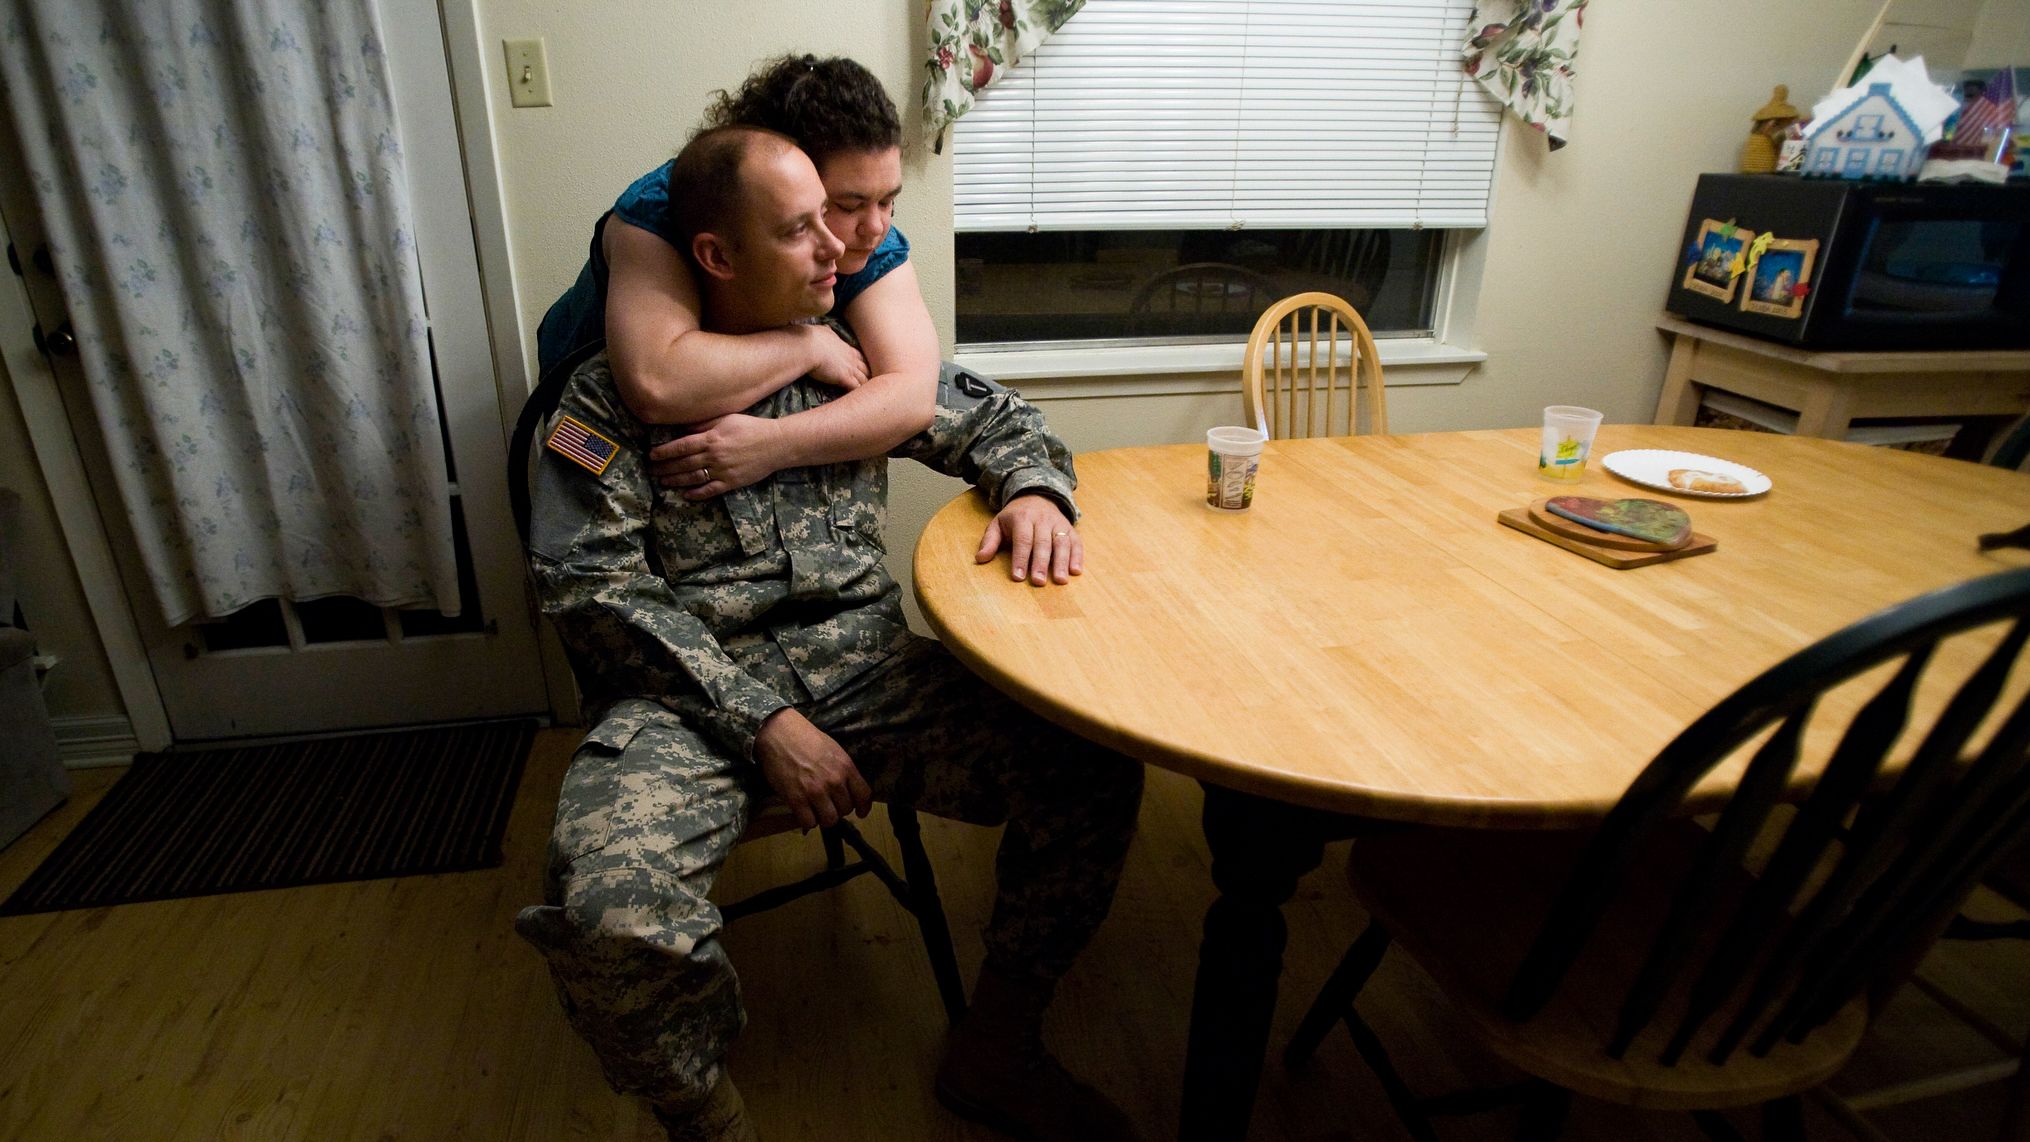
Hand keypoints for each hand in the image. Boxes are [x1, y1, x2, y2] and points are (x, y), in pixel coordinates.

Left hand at [650, 414, 786, 498]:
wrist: (775, 444)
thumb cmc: (751, 427)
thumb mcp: (726, 419)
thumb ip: (703, 423)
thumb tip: (683, 427)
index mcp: (711, 438)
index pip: (681, 446)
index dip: (664, 452)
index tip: (652, 455)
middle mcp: (714, 456)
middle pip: (683, 463)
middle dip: (665, 467)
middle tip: (651, 471)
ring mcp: (722, 471)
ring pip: (693, 478)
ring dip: (675, 481)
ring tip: (663, 482)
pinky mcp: (731, 482)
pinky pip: (710, 490)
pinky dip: (697, 493)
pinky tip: (686, 494)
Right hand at [754, 708, 871, 830]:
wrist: (779, 733)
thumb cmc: (806, 738)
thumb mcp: (833, 750)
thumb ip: (843, 770)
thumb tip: (846, 789)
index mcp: (846, 767)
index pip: (864, 795)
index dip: (863, 807)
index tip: (860, 812)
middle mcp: (834, 781)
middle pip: (846, 810)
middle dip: (838, 809)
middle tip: (828, 804)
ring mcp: (815, 791)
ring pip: (829, 820)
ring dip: (823, 818)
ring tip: (816, 811)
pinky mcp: (797, 799)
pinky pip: (809, 822)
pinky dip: (807, 821)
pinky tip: (803, 812)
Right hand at [801, 323, 869, 389]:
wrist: (809, 346)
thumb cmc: (813, 338)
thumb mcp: (822, 331)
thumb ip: (827, 331)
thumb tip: (827, 328)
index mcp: (846, 348)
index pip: (860, 357)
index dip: (864, 364)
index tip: (866, 369)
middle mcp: (851, 359)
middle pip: (866, 369)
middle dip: (869, 376)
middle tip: (874, 384)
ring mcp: (849, 369)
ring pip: (864, 379)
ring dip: (866, 386)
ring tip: (871, 395)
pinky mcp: (844, 378)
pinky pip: (856, 388)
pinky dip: (859, 393)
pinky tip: (861, 400)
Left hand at [976, 494, 1082, 586]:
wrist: (1036, 496)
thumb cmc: (1015, 517)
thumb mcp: (998, 524)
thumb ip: (989, 541)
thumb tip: (980, 559)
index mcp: (1022, 518)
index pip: (1022, 539)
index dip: (1020, 558)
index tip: (1018, 577)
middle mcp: (1042, 519)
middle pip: (1043, 543)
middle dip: (1041, 563)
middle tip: (1039, 582)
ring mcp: (1058, 524)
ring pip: (1061, 543)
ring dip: (1062, 562)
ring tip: (1060, 581)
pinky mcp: (1070, 529)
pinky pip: (1076, 542)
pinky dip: (1077, 557)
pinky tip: (1076, 571)